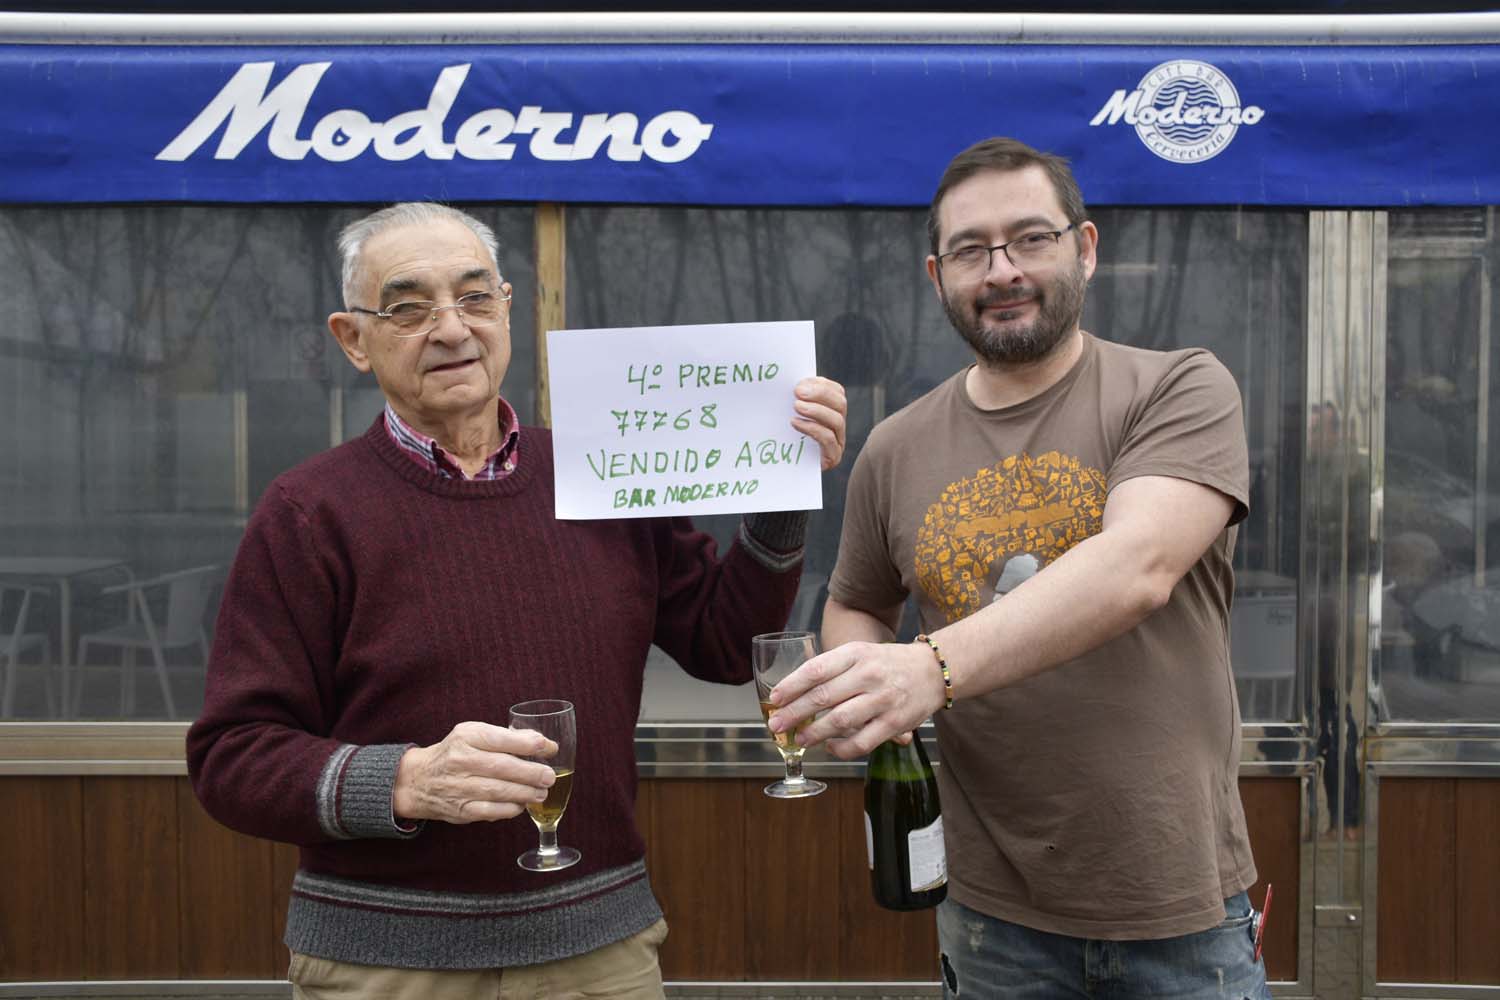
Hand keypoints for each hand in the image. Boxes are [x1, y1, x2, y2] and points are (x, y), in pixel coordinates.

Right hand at [393, 721, 557, 823]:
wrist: (419, 780)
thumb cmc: (456, 753)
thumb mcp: (474, 734)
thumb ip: (506, 737)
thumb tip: (541, 742)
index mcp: (467, 736)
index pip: (500, 738)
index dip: (528, 744)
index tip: (549, 747)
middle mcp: (461, 760)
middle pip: (501, 767)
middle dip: (531, 773)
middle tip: (549, 776)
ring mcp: (459, 786)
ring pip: (498, 791)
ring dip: (525, 793)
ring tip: (541, 792)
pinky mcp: (461, 809)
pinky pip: (490, 810)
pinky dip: (510, 809)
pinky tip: (521, 805)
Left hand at [767, 640, 945, 758]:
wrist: (933, 670)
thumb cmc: (888, 663)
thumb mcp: (860, 653)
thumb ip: (832, 670)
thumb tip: (794, 694)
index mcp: (856, 654)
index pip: (816, 669)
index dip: (791, 686)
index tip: (774, 698)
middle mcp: (868, 674)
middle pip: (822, 696)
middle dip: (794, 713)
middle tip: (776, 724)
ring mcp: (882, 699)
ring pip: (839, 721)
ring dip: (814, 733)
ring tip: (800, 739)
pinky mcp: (895, 723)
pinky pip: (861, 742)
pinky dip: (841, 749)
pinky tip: (830, 747)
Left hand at [791, 376, 847, 470]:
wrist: (783, 470)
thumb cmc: (785, 437)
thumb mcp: (790, 413)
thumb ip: (795, 398)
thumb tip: (795, 384)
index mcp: (832, 411)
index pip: (837, 392)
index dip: (821, 385)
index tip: (800, 383)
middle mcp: (838, 426)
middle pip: (840, 404)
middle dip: (820, 394)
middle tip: (798, 392)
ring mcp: (838, 442)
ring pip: (837, 421)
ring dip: (816, 410)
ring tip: (796, 406)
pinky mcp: (832, 457)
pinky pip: (828, 439)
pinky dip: (812, 428)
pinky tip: (795, 423)